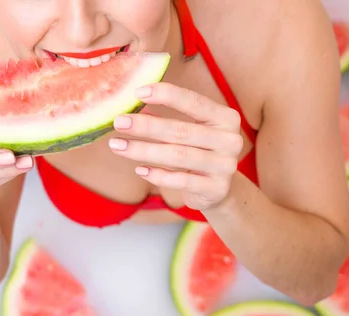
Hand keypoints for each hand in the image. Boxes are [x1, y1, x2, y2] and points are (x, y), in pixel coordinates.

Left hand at [108, 82, 243, 209]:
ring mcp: (225, 166)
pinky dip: (158, 175)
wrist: (220, 189)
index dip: (167, 95)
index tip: (138, 92)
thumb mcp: (192, 132)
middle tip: (119, 122)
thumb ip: (171, 118)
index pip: (195, 102)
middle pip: (182, 131)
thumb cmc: (199, 152)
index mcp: (226, 118)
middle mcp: (230, 140)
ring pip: (178, 156)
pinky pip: (181, 180)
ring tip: (118, 145)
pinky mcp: (216, 189)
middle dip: (146, 126)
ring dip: (144, 150)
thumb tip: (134, 106)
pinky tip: (139, 169)